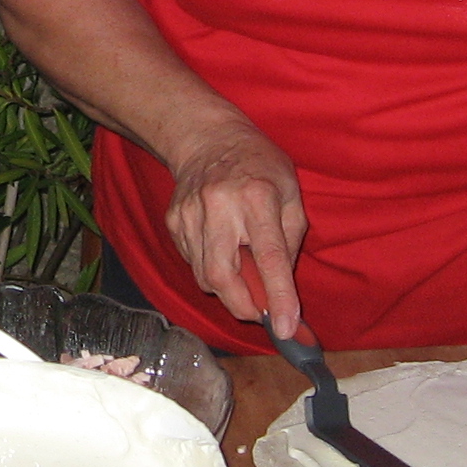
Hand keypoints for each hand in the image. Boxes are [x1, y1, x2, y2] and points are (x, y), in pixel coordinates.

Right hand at [158, 113, 309, 337]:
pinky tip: (221, 249)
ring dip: (228, 289)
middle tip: (259, 313)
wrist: (208, 138)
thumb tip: (281, 289)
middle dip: (243, 306)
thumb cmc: (260, 166)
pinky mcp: (173, 222)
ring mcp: (190, 215)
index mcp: (258, 197)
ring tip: (242, 271)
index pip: (269, 257)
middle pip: (223, 276)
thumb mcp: (292, 193)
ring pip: (205, 276)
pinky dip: (211, 270)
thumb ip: (290, 241)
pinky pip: (193, 264)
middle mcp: (220, 207)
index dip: (278, 297)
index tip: (284, 328)